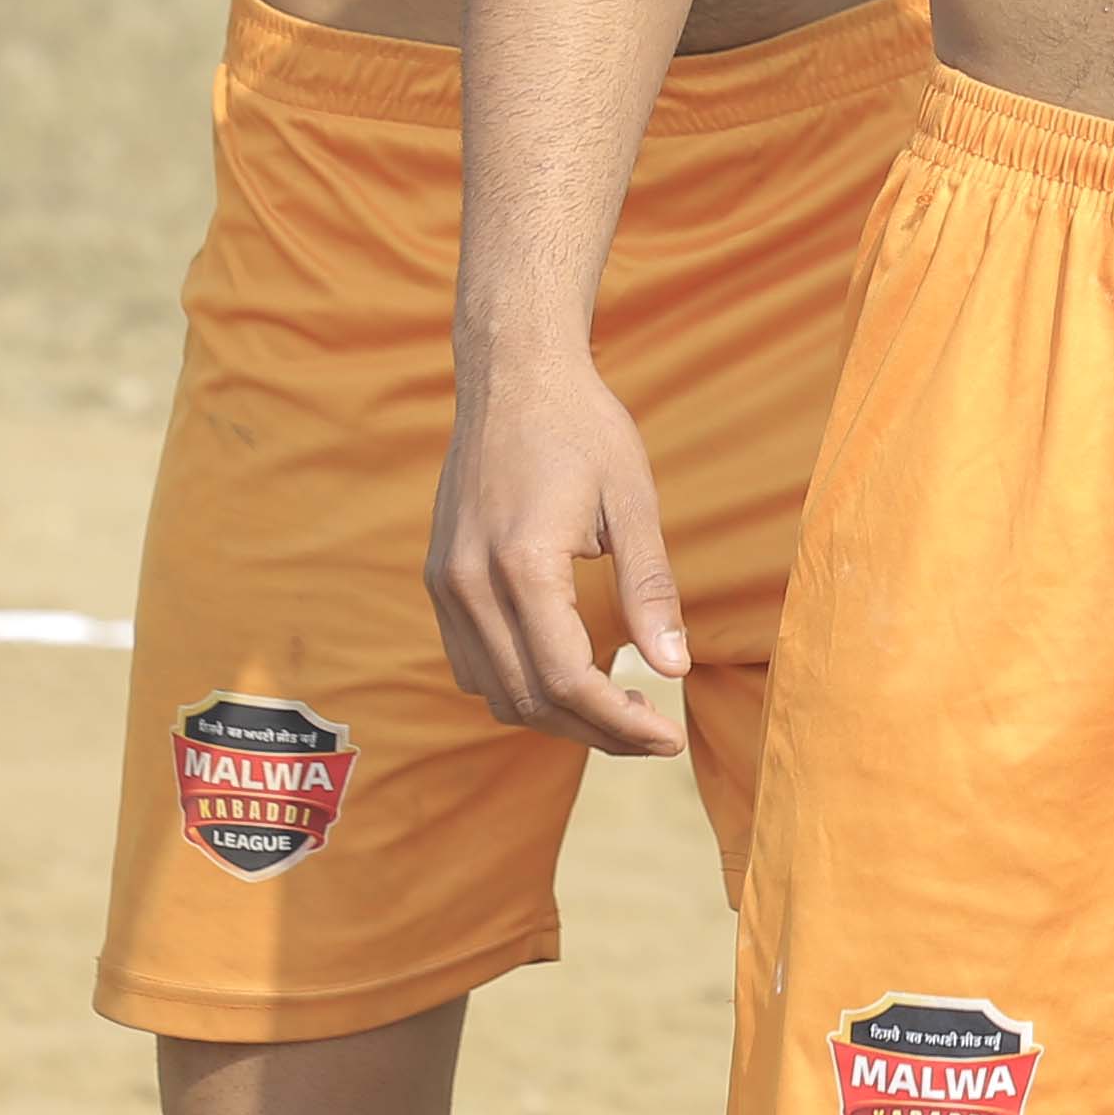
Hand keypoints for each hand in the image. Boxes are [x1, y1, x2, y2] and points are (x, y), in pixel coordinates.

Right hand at [427, 351, 688, 758]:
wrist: (512, 374)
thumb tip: (674, 670)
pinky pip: (470, 663)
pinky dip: (516, 687)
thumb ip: (651, 588)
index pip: (567, 679)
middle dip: (594, 732)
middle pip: (528, 700)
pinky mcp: (439, 578)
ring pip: (493, 692)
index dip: (620, 724)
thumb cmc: (583, 427)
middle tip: (652, 735)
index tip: (667, 739)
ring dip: (554, 717)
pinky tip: (565, 675)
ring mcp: (447, 582)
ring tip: (615, 713)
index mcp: (522, 563)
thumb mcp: (634, 500)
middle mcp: (471, 582)